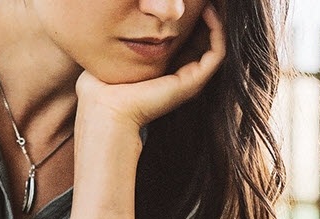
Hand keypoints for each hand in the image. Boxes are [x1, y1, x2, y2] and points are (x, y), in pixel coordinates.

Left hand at [75, 3, 226, 130]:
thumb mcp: (116, 55)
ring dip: (215, 21)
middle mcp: (181, 77)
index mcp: (164, 72)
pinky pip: (217, 53)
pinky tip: (208, 12)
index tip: (187, 3)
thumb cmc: (102, 87)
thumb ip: (123, 41)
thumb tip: (119, 20)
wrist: (107, 108)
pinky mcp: (193, 82)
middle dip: (205, 18)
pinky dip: (217, 31)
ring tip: (209, 2)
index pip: (186, 42)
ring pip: (215, 45)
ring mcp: (190, 81)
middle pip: (203, 42)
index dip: (190, 20)